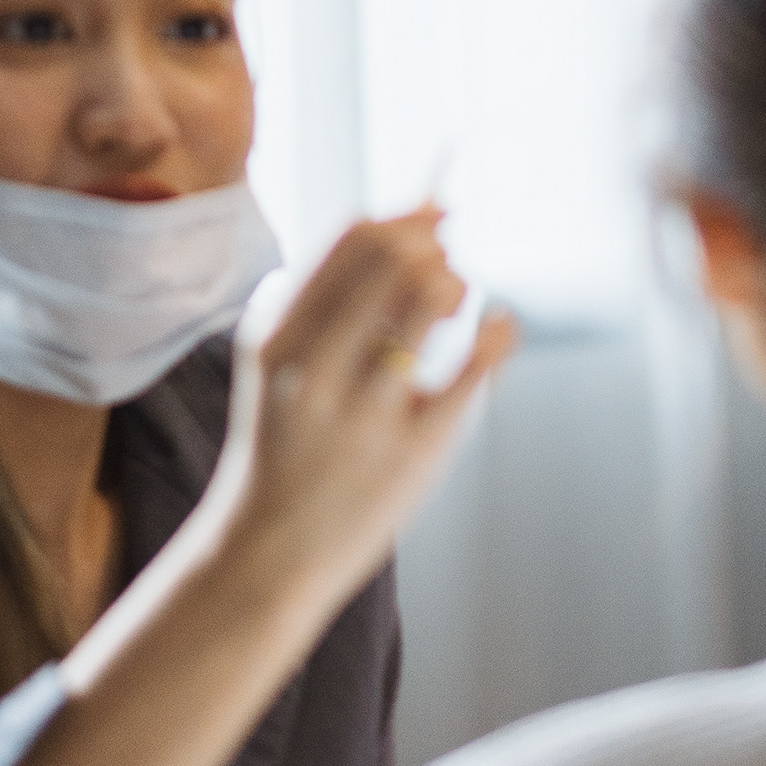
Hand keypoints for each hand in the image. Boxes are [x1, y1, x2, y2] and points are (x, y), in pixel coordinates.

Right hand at [204, 206, 512, 605]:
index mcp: (276, 337)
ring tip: (458, 302)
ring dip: (459, 282)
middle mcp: (313, 368)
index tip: (439, 216)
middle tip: (448, 265)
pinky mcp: (413, 451)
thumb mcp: (280, 362)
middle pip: (393, 255)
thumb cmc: (288, 444)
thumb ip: (327, 293)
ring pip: (428, 296)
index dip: (409, 214)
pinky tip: (496, 332)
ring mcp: (364, 412)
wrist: (267, 554)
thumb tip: (411, 212)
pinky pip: (474, 366)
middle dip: (436, 245)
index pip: (351, 237)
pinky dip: (498, 331)